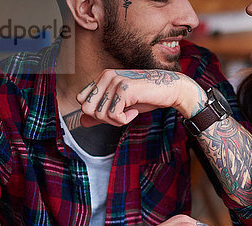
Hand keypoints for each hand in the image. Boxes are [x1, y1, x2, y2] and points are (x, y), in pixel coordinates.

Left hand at [75, 70, 203, 126]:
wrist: (170, 90)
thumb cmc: (147, 96)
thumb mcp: (121, 106)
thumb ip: (101, 112)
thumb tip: (82, 122)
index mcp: (103, 77)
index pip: (81, 99)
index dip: (95, 112)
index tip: (113, 111)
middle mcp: (106, 76)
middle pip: (86, 108)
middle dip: (103, 119)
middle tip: (120, 115)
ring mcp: (114, 81)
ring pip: (100, 114)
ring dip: (116, 120)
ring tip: (130, 112)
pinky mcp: (124, 89)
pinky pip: (113, 115)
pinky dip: (124, 120)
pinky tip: (135, 111)